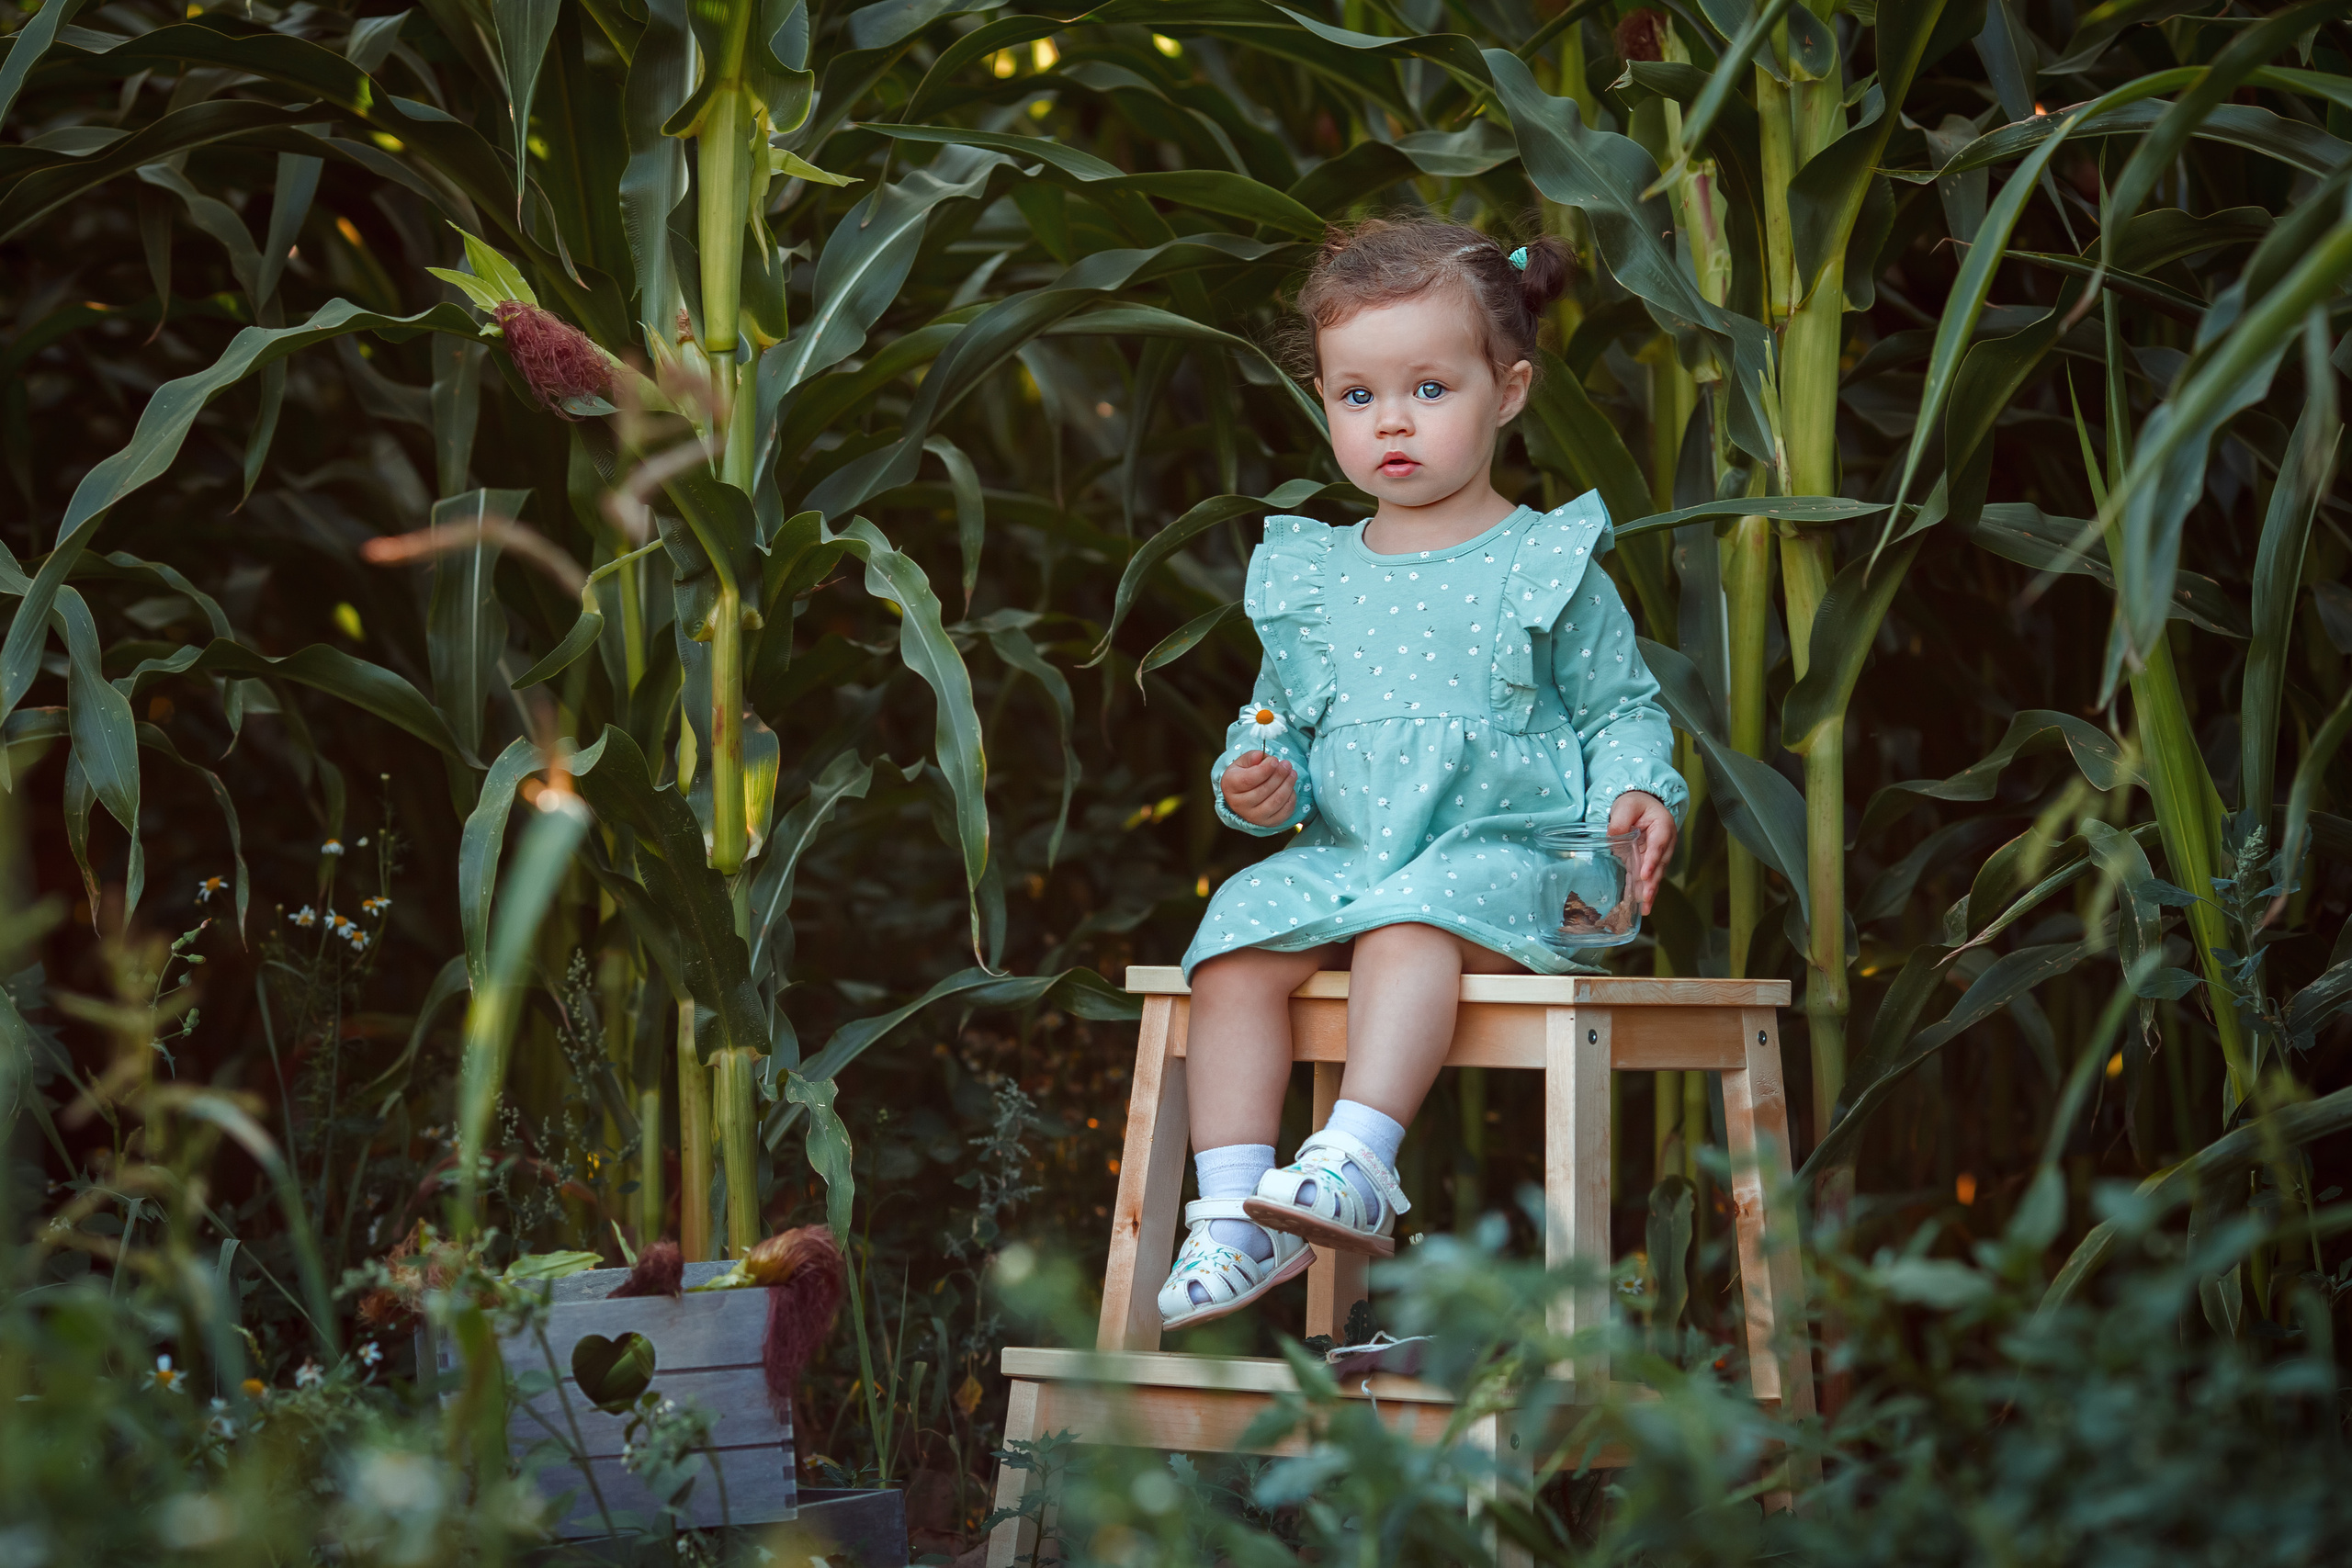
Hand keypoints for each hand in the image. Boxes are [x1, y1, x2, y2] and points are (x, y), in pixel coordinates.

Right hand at [1221, 749, 1298, 827]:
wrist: (1243, 795)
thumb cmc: (1244, 774)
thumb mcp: (1243, 762)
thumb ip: (1251, 757)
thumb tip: (1259, 756)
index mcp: (1230, 786)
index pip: (1249, 779)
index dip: (1265, 769)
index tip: (1275, 760)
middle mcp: (1238, 804)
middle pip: (1263, 791)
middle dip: (1279, 776)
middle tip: (1287, 765)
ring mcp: (1252, 817)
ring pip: (1275, 802)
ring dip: (1287, 786)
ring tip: (1292, 774)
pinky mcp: (1266, 823)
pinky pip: (1283, 813)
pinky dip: (1291, 799)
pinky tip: (1290, 788)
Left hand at [1608, 790, 1677, 913]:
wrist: (1639, 805)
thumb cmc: (1634, 804)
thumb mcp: (1626, 806)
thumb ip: (1621, 820)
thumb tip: (1614, 835)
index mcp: (1663, 826)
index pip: (1658, 845)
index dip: (1652, 861)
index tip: (1645, 875)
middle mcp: (1665, 842)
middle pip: (1660, 864)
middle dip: (1653, 882)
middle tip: (1646, 897)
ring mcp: (1658, 854)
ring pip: (1655, 874)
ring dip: (1650, 891)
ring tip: (1645, 908)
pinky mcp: (1648, 862)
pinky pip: (1646, 877)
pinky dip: (1643, 891)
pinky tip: (1641, 906)